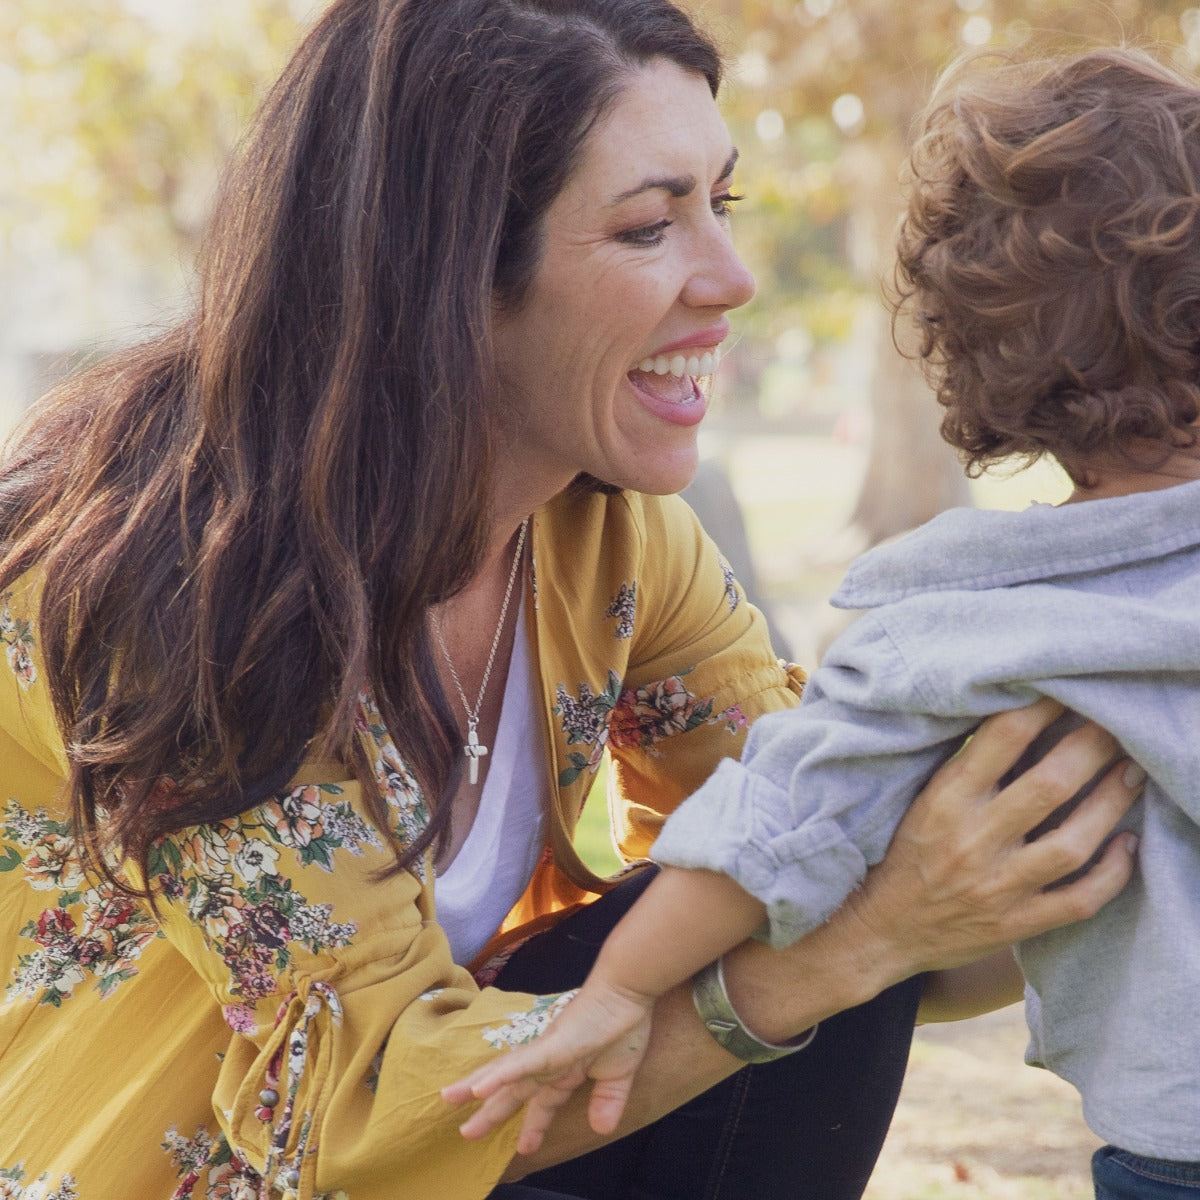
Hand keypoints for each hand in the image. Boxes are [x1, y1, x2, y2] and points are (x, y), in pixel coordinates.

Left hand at [442, 984, 652, 1154]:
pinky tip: (480, 1090)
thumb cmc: (623, 1023)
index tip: (523, 1148)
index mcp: (565, 1070)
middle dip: (490, 1112)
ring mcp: (546, 1051)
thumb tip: (602, 1129)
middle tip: (465, 1132)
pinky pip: (523, 1065)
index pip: (543, 1101)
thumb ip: (608, 1100)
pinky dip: (501, 1077)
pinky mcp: (552, 1044)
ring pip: (506, 1074)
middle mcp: (549, 1061)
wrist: (628, 991)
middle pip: (513, 1090)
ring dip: (478, 1088)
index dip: (533, 1125)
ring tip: (450, 1099)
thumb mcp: (618, 1074)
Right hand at [846, 698, 1141, 976]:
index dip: (1043, 707)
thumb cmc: (901, 853)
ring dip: (1110, 804)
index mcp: (944, 800)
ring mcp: (997, 887)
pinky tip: (1128, 844)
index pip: (1003, 738)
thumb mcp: (920, 800)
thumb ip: (963, 766)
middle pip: (1049, 785)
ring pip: (1071, 843)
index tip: (1067, 689)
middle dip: (1093, 747)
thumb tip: (1014, 717)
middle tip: (1118, 724)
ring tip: (1132, 774)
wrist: (877, 930)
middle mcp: (972, 840)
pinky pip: (1078, 901)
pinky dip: (1112, 873)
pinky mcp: (1015, 924)